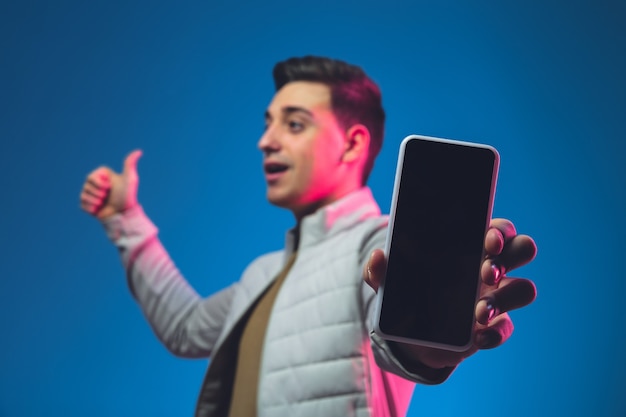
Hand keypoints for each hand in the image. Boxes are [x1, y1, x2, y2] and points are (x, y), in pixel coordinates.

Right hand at [80, 150, 142, 219]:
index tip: (111, 186)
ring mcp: (90, 194)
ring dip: (96, 201)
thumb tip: (139, 151)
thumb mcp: (129, 178)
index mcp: (102, 175)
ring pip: (84, 196)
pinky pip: (82, 205)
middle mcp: (94, 183)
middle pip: (86, 186)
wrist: (123, 214)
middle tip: (108, 196)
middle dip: (99, 193)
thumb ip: (130, 164)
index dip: (101, 183)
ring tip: (105, 203)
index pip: (91, 177)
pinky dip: (91, 208)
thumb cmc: (127, 196)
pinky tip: (100, 209)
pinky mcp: (87, 205)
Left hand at [364, 218, 536, 368]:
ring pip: (524, 288)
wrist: (409, 333)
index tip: (488, 240)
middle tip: (486, 271)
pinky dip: (496, 333)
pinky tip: (478, 336)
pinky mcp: (492, 326)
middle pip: (522, 249)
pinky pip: (506, 327)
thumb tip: (378, 256)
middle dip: (511, 256)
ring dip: (507, 296)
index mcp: (469, 246)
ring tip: (479, 310)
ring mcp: (496, 296)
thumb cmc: (407, 291)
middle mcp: (489, 266)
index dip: (500, 231)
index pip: (497, 228)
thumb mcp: (388, 280)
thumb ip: (379, 269)